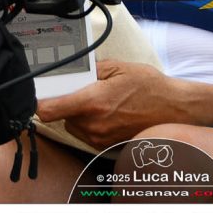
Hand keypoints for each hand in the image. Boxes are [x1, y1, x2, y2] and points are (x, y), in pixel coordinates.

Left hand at [36, 61, 184, 150]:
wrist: (173, 109)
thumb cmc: (150, 87)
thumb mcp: (119, 68)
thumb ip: (91, 70)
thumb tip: (72, 72)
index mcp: (92, 103)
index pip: (48, 110)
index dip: (38, 103)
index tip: (39, 95)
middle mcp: (93, 124)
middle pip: (60, 116)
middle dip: (68, 103)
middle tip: (86, 91)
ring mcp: (99, 138)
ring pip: (73, 125)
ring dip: (79, 114)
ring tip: (103, 102)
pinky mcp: (106, 145)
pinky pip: (86, 133)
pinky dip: (90, 123)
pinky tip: (110, 112)